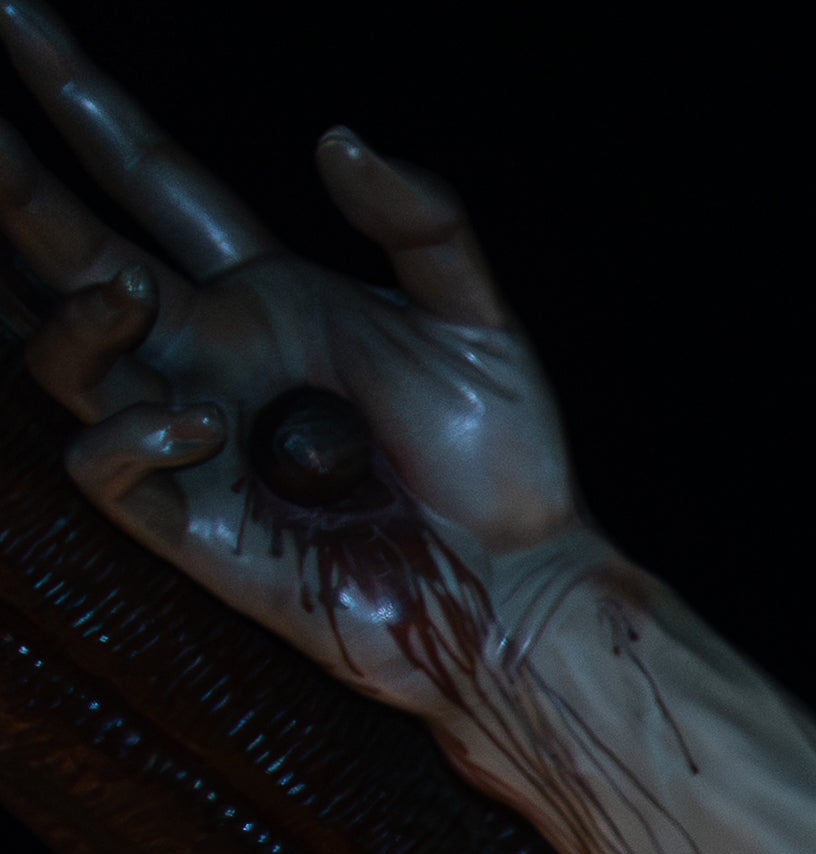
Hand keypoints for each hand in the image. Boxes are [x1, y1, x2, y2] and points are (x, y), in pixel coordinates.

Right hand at [7, 7, 578, 697]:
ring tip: (127, 289)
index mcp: (262, 290)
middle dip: (11, 185)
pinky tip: (198, 426)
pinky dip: (128, 434)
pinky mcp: (185, 519)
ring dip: (74, 315)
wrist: (520, 589)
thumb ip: (423, 225)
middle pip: (69, 247)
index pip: (148, 176)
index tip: (19, 18)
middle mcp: (204, 350)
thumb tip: (336, 136)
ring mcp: (184, 432)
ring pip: (59, 352)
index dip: (83, 101)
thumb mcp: (481, 325)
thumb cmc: (507, 467)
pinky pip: (103, 464)